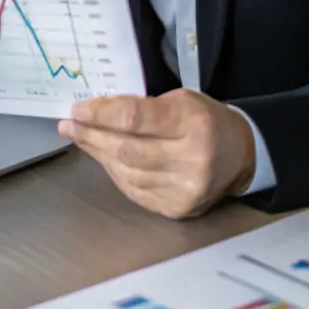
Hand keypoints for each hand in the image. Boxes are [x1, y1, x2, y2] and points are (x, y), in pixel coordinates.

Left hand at [58, 89, 255, 218]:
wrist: (240, 154)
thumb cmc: (204, 120)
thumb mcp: (179, 100)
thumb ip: (141, 106)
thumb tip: (94, 112)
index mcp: (192, 123)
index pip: (135, 118)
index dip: (100, 114)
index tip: (77, 109)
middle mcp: (191, 159)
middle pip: (126, 149)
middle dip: (92, 135)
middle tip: (69, 125)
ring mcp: (184, 189)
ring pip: (126, 172)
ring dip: (99, 154)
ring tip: (82, 138)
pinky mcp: (177, 209)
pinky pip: (134, 190)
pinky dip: (115, 173)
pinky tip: (104, 158)